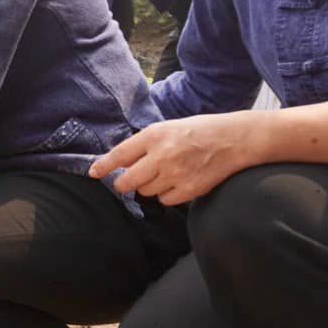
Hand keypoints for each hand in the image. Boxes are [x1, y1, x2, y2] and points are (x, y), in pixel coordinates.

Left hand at [89, 111, 264, 205]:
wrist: (234, 139)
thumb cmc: (198, 131)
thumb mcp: (167, 128)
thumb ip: (144, 144)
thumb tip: (120, 161)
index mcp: (155, 135)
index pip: (120, 154)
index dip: (103, 166)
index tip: (93, 173)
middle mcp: (163, 155)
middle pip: (128, 181)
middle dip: (124, 183)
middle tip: (127, 181)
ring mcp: (177, 174)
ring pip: (146, 192)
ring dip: (149, 186)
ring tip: (165, 173)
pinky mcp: (190, 189)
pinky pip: (165, 200)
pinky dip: (166, 194)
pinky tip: (178, 182)